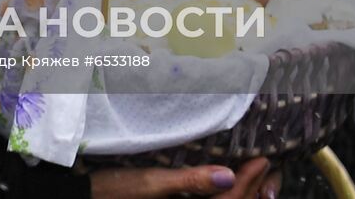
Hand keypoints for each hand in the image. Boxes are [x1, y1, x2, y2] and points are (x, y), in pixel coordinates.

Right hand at [89, 157, 278, 196]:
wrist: (84, 194)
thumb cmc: (112, 189)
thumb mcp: (149, 182)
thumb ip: (189, 181)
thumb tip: (228, 174)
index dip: (248, 181)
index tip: (262, 159)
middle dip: (254, 190)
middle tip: (270, 167)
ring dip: (244, 195)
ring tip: (259, 178)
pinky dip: (227, 196)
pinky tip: (229, 183)